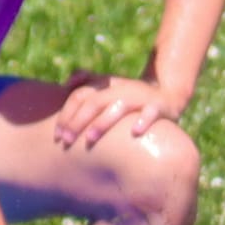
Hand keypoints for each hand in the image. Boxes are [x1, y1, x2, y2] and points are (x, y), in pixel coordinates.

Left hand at [52, 68, 183, 151]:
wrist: (167, 94)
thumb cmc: (130, 97)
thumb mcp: (109, 88)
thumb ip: (88, 83)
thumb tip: (68, 82)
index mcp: (106, 86)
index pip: (80, 96)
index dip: (66, 114)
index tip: (57, 135)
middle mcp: (121, 89)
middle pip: (94, 102)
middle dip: (78, 122)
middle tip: (66, 142)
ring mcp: (140, 97)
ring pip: (119, 107)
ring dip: (103, 122)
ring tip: (90, 138)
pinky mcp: (158, 106)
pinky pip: (151, 112)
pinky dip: (144, 120)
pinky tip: (134, 132)